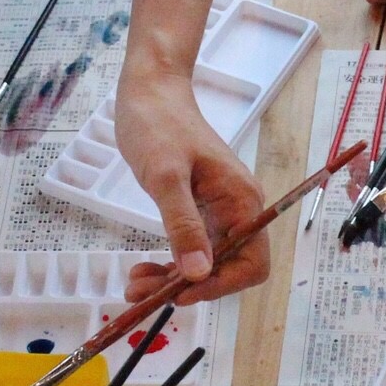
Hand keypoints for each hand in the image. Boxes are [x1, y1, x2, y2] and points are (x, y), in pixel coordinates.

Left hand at [115, 67, 269, 304]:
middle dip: (189, 287)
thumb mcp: (166, 177)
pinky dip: (169, 263)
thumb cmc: (159, 125)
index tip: (180, 294)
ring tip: (134, 287)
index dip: (220, 285)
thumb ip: (183, 225)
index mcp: (241, 201)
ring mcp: (218, 211)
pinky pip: (191, 248)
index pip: (251, 263)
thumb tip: (199, 274)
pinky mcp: (198, 209)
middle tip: (143, 294)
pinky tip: (143, 269)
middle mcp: (237, 211)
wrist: (150, 91)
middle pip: (227, 268)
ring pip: (205, 263)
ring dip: (173, 280)